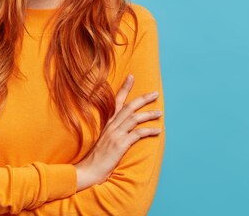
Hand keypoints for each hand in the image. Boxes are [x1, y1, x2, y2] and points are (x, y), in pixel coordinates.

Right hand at [74, 74, 161, 190]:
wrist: (88, 170)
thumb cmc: (97, 158)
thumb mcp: (104, 140)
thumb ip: (113, 132)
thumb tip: (123, 128)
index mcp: (108, 123)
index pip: (117, 101)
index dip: (125, 88)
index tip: (131, 77)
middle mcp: (111, 126)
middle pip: (129, 106)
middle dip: (143, 98)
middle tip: (155, 93)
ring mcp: (115, 134)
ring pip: (135, 118)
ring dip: (149, 114)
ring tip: (160, 112)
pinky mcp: (120, 144)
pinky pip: (138, 133)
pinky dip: (149, 130)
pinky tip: (158, 131)